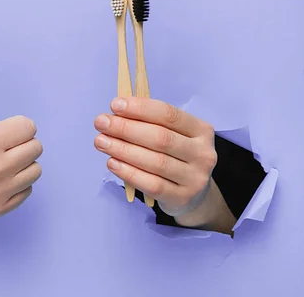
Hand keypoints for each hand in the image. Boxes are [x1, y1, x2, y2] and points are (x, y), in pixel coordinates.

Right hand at [0, 62, 42, 217]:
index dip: (17, 127)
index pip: (29, 128)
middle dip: (21, 144)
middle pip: (36, 148)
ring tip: (3, 162)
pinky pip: (28, 190)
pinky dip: (18, 184)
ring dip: (23, 164)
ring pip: (36, 170)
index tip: (1, 132)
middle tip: (2, 147)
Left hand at [93, 97, 216, 216]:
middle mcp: (203, 153)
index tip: (114, 105)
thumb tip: (116, 113)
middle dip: (126, 128)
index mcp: (201, 130)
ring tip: (101, 142)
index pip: (169, 115)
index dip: (140, 108)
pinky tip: (112, 163)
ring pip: (155, 162)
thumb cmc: (175, 156)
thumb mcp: (172, 135)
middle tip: (101, 123)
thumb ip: (149, 123)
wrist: (194, 194)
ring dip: (123, 149)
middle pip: (160, 137)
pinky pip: (152, 184)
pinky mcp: (182, 197)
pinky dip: (129, 173)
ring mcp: (195, 178)